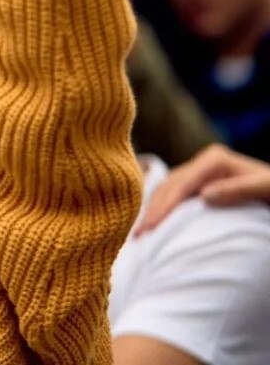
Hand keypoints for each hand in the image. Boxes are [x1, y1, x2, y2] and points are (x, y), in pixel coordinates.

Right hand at [136, 144, 269, 234]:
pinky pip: (175, 195)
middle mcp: (204, 162)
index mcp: (215, 160)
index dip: (163, 206)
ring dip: (153, 210)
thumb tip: (204, 196)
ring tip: (139, 232)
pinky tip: (154, 223)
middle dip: (152, 210)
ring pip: (167, 189)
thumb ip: (238, 189)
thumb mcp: (266, 188)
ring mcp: (201, 172)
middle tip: (137, 235)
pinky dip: (162, 209)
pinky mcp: (201, 183)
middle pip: (169, 185)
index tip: (150, 228)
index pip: (181, 183)